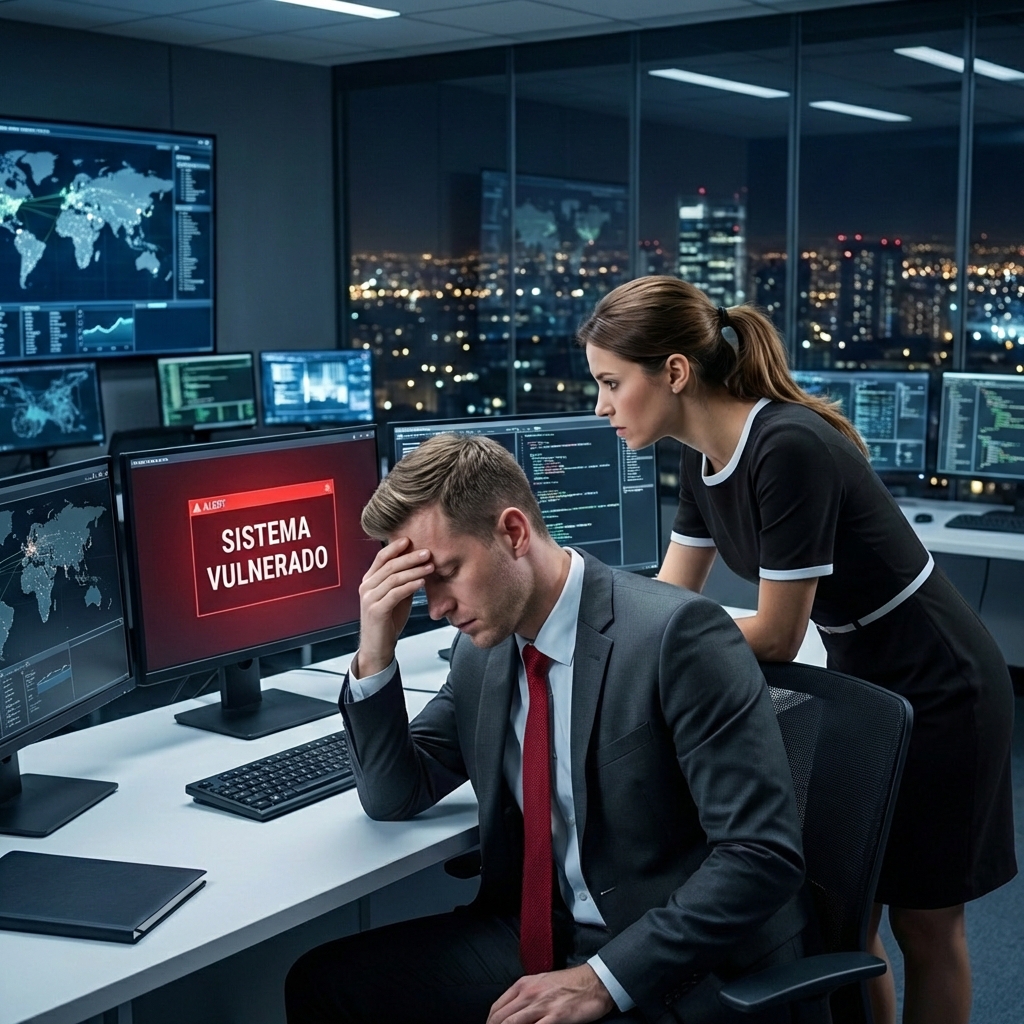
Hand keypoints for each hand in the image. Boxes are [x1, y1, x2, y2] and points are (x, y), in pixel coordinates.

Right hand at [354, 537, 432, 676]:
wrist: (378, 646)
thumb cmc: (388, 621)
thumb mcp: (397, 596)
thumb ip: (403, 581)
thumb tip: (419, 564)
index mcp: (369, 580)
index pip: (382, 557)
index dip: (396, 547)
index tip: (411, 539)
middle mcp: (366, 586)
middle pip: (390, 565)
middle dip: (410, 557)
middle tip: (428, 552)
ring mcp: (369, 598)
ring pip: (393, 578)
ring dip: (414, 570)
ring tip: (430, 566)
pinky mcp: (376, 610)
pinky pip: (395, 594)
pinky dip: (410, 586)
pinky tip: (422, 582)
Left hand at [486, 964, 614, 1023]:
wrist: (594, 982)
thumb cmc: (569, 984)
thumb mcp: (541, 984)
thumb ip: (525, 997)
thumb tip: (511, 1014)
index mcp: (523, 984)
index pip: (496, 1008)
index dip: (490, 1023)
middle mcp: (529, 993)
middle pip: (501, 1019)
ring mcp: (542, 1005)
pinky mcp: (556, 1016)